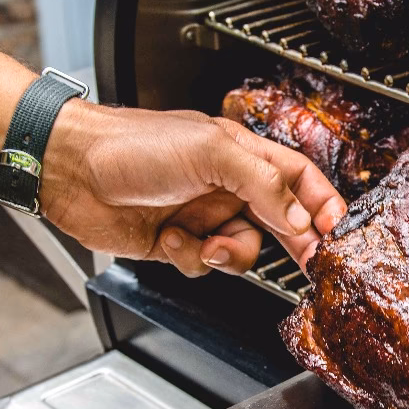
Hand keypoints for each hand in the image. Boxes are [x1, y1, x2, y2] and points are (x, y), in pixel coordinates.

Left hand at [40, 102, 347, 275]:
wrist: (71, 170)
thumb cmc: (132, 144)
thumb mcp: (211, 153)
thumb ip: (262, 184)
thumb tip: (298, 218)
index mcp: (241, 154)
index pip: (298, 178)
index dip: (321, 203)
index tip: (337, 230)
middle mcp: (226, 185)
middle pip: (279, 220)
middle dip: (294, 244)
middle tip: (309, 264)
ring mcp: (201, 215)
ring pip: (242, 250)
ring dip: (227, 253)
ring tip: (204, 242)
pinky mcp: (176, 242)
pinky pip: (203, 264)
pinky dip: (189, 258)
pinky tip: (169, 238)